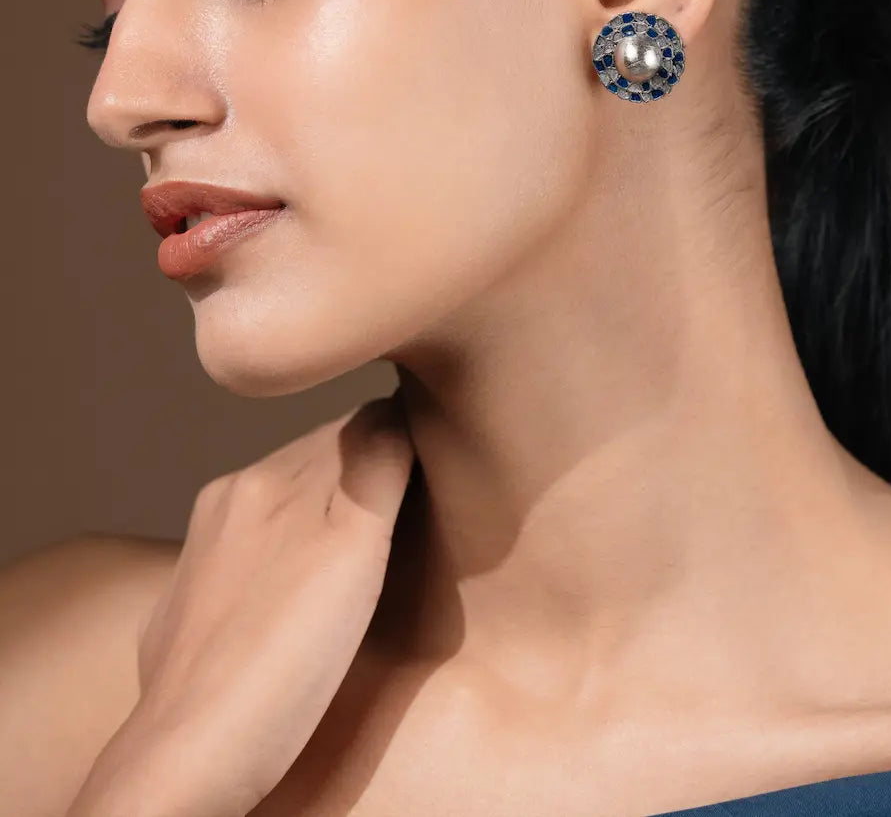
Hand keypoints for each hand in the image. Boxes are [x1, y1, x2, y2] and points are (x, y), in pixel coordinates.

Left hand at [67, 393, 415, 816]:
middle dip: (356, 487)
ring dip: (317, 531)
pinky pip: (246, 571)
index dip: (397, 444)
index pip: (350, 428)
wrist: (191, 758)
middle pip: (312, 469)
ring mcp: (198, 560)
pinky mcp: (184, 615)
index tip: (431, 474)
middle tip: (403, 527)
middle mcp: (223, 503)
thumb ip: (374, 466)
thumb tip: (393, 406)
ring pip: (277, 518)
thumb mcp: (352, 549)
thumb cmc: (284, 661)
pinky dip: (280, 577)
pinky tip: (296, 615)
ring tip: (356, 573)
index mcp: (262, 477)